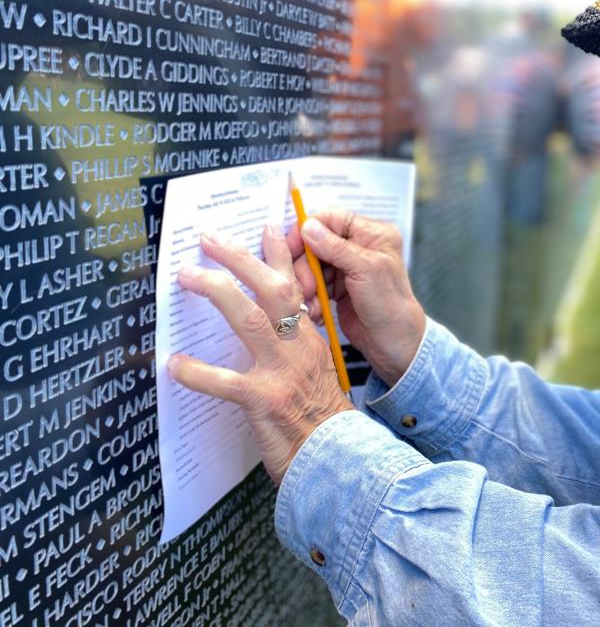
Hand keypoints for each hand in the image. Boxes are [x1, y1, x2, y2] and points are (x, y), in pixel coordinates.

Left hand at [168, 226, 353, 483]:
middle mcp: (298, 350)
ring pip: (249, 320)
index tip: (266, 227)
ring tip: (188, 277)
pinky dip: (196, 372)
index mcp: (310, 341)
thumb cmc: (323, 422)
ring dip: (217, 293)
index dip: (281, 255)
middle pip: (272, 291)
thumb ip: (295, 351)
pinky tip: (174, 364)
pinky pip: (223, 382)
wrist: (339, 458)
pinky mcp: (263, 401)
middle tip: (210, 240)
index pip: (296, 287)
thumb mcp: (316, 375)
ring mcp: (281, 373)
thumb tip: (269, 332)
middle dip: (241, 259)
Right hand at [287, 211, 425, 385]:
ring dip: (306, 285)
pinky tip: (316, 311)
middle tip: (305, 288)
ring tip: (312, 304)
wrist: (395, 345)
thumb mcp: (366, 271)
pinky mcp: (338, 287)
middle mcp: (359, 247)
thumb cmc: (390, 306)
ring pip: (311, 265)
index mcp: (372, 235)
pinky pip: (314, 284)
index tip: (290, 247)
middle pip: (316, 243)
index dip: (307, 231)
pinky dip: (310, 297)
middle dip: (305, 266)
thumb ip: (336, 247)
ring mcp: (348, 268)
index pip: (331, 219)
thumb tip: (308, 226)